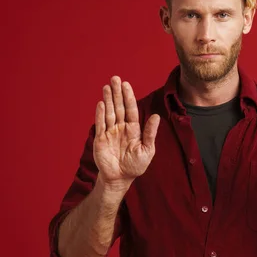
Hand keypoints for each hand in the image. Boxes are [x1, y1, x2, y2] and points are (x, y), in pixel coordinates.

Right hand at [94, 76, 159, 191]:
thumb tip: (156, 116)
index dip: (128, 97)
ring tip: (107, 86)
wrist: (120, 179)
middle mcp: (121, 127)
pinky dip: (100, 114)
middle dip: (117, 93)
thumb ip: (150, 133)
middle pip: (119, 107)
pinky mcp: (100, 139)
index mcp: (133, 129)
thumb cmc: (135, 165)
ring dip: (108, 99)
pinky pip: (100, 124)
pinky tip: (101, 103)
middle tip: (115, 78)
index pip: (131, 109)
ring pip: (109, 112)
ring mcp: (110, 132)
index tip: (126, 84)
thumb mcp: (147, 150)